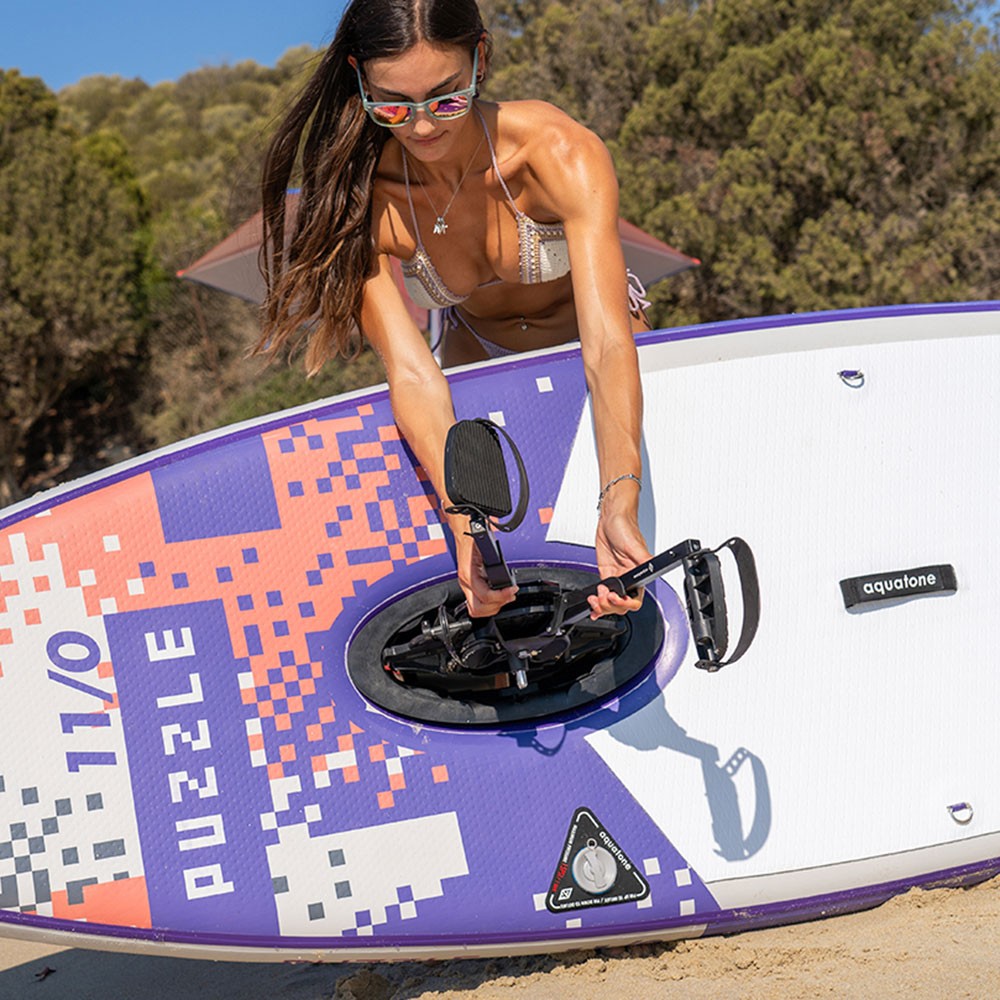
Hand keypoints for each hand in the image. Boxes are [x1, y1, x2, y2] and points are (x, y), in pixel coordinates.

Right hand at [451, 518, 518, 617]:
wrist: (464, 533)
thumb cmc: (474, 539)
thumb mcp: (487, 550)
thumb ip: (496, 565)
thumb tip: (506, 579)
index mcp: (468, 575)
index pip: (485, 596)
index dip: (502, 596)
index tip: (513, 590)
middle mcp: (465, 583)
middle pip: (478, 609)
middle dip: (497, 605)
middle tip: (509, 595)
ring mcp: (465, 586)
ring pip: (476, 610)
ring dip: (493, 607)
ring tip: (505, 597)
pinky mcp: (468, 586)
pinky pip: (476, 604)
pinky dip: (488, 604)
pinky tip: (496, 597)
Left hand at [589, 500, 652, 619]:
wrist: (611, 518)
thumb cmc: (625, 526)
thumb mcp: (634, 544)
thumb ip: (644, 559)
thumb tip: (651, 569)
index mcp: (639, 574)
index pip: (635, 599)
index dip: (624, 603)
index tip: (614, 597)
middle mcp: (628, 578)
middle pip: (622, 606)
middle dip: (610, 606)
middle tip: (602, 597)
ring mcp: (616, 578)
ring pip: (611, 603)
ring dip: (602, 606)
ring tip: (595, 599)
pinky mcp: (606, 574)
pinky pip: (603, 594)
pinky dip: (597, 603)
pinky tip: (592, 605)